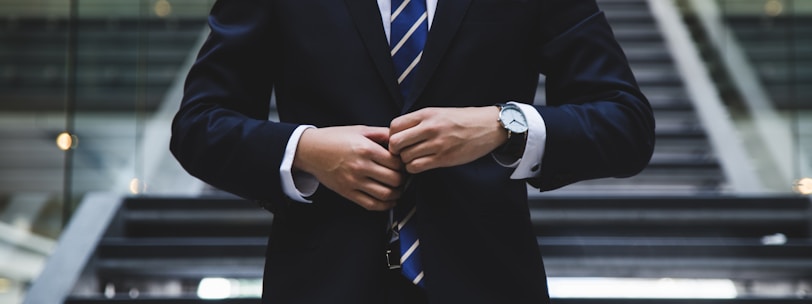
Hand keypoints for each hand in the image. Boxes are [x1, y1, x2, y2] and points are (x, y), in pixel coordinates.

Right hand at [293, 126, 404, 210]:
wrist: (310, 150)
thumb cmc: (334, 138)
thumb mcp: (359, 130)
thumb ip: (381, 133)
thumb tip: (399, 139)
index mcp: (366, 149)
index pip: (396, 162)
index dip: (404, 164)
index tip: (404, 163)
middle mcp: (360, 166)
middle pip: (394, 179)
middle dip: (403, 179)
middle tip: (403, 176)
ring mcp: (353, 181)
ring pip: (385, 194)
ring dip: (397, 194)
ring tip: (398, 188)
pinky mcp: (347, 192)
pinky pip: (371, 204)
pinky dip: (385, 205)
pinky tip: (389, 200)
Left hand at [389, 107, 507, 173]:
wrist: (488, 126)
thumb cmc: (463, 120)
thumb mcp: (439, 113)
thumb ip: (419, 121)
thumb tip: (397, 133)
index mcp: (426, 114)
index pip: (394, 126)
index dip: (392, 135)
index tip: (399, 140)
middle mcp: (429, 128)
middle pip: (395, 143)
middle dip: (395, 150)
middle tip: (403, 152)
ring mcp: (437, 144)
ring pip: (405, 157)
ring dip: (406, 161)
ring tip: (415, 158)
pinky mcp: (444, 158)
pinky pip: (417, 167)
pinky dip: (415, 168)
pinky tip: (421, 164)